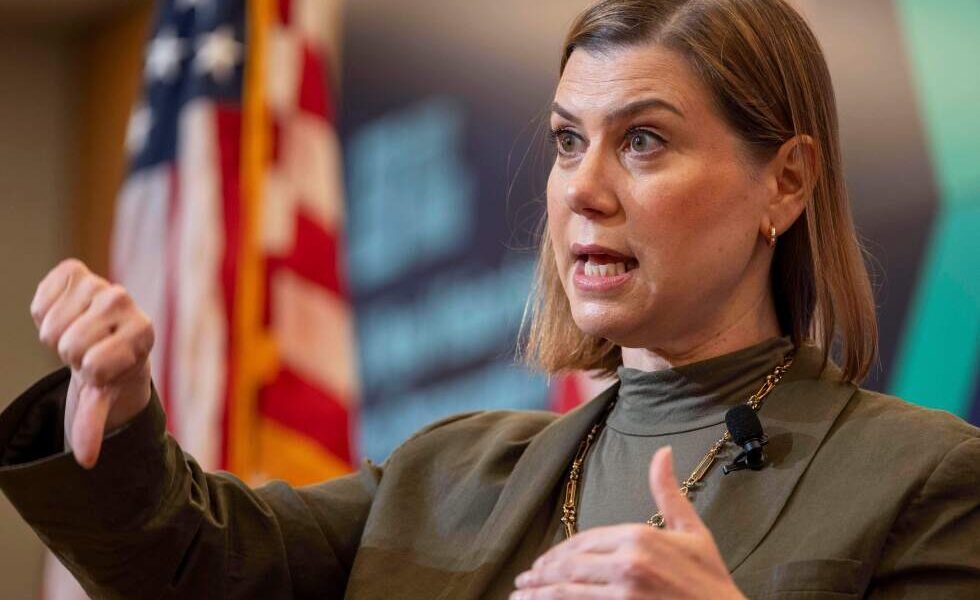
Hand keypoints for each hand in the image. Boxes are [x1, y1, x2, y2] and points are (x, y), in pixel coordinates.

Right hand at [31, 259, 154, 468]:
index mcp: (144, 332)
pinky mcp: (75, 271)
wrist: (105, 333)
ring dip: (56, 335)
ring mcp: (101, 283)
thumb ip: (94, 422)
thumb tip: (86, 461)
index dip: (90, 373)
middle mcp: (126, 301)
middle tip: (85, 352)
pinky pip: (39, 300)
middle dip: (70, 355)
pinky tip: (64, 313)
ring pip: (51, 325)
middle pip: (70, 344)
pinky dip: (43, 312)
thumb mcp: (106, 394)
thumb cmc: (110, 367)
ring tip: (77, 334)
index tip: (102, 369)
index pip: (95, 364)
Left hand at [511, 447, 744, 598]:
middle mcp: (627, 562)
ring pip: (566, 590)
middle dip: (542, 572)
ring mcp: (622, 592)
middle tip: (524, 579)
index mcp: (639, 536)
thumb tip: (662, 453)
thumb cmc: (711, 580)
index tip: (544, 561)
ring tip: (521, 595)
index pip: (585, 540)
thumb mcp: (692, 531)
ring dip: (538, 593)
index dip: (560, 552)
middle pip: (570, 565)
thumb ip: (668, 493)